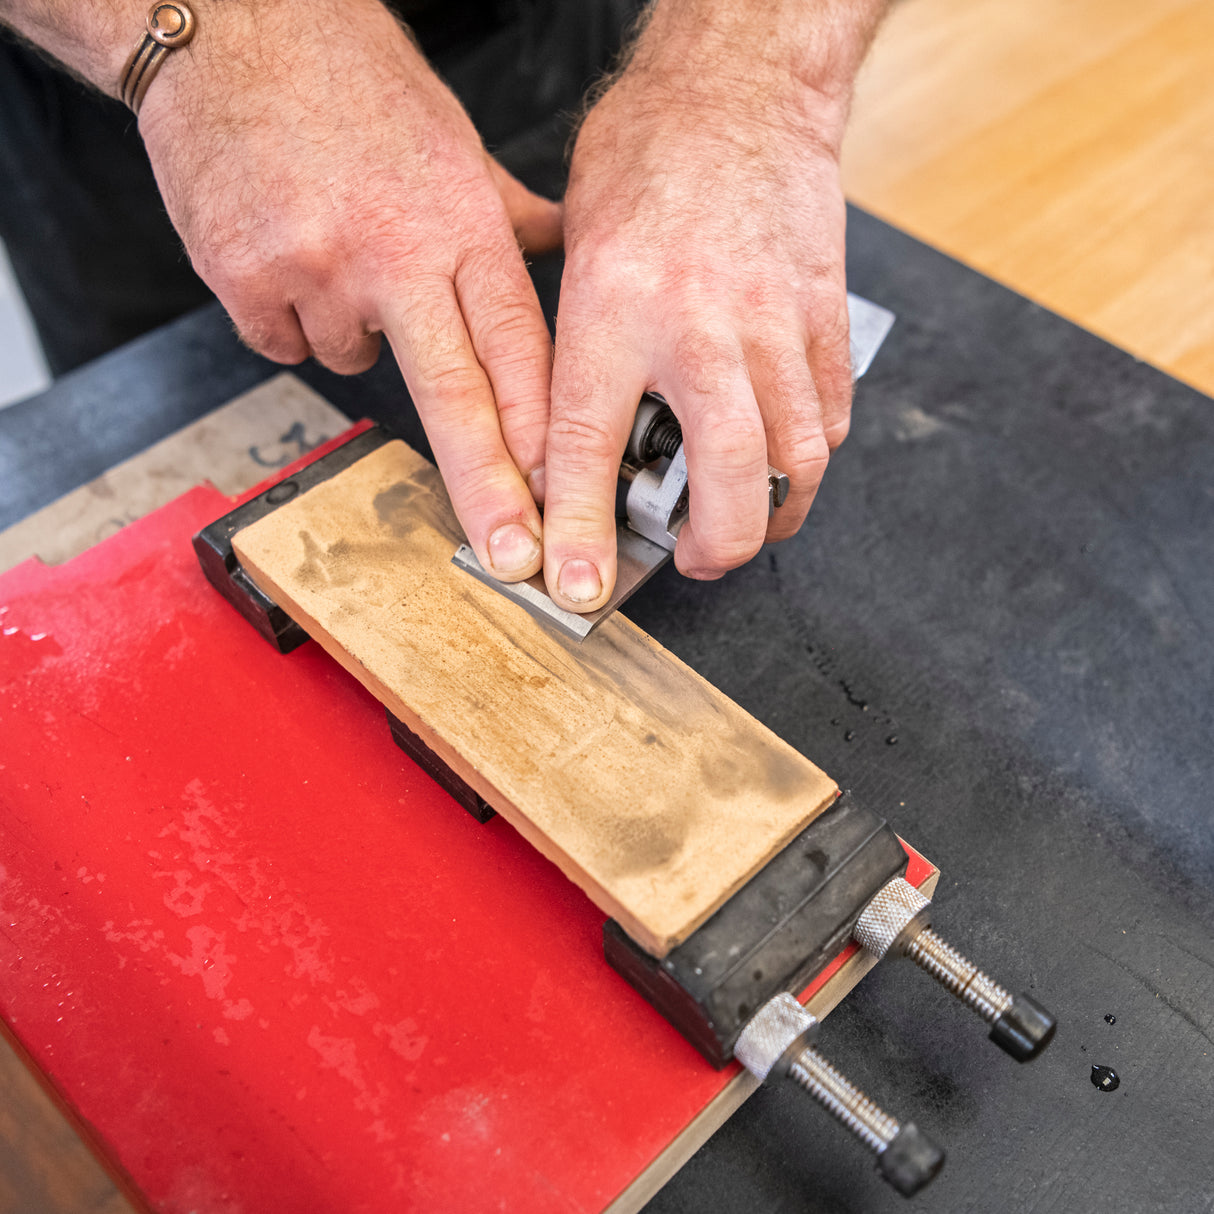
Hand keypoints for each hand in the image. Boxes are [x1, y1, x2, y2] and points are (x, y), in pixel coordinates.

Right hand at [137, 0, 561, 581]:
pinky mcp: (245, 282)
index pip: (517, 351)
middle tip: (513, 558)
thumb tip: (563, 248)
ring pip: (354, 363)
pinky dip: (291, 315)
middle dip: (489, 489)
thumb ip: (510, 216)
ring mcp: (315, 272)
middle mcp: (395, 254)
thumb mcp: (456, 141)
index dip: (542, 435)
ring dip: (357, 333)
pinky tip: (290, 253)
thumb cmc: (349, 77)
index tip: (563, 500)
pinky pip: (284, 340)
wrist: (228, 25)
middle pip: (454, 396)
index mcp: (460, 223)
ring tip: (341, 252)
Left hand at [541, 3, 869, 611]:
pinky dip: (805, 457)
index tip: (578, 583)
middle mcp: (699, 328)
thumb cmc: (649, 155)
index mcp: (614, 309)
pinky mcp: (824, 317)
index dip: (579, 529)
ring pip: (794, 463)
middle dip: (713, 548)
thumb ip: (575, 355)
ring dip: (770, 514)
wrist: (742, 84)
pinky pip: (829, 416)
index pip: (588, 447)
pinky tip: (780, 457)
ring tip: (742, 523)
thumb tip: (567, 445)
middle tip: (693, 559)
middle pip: (726, 482)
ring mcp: (774, 325)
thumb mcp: (578, 251)